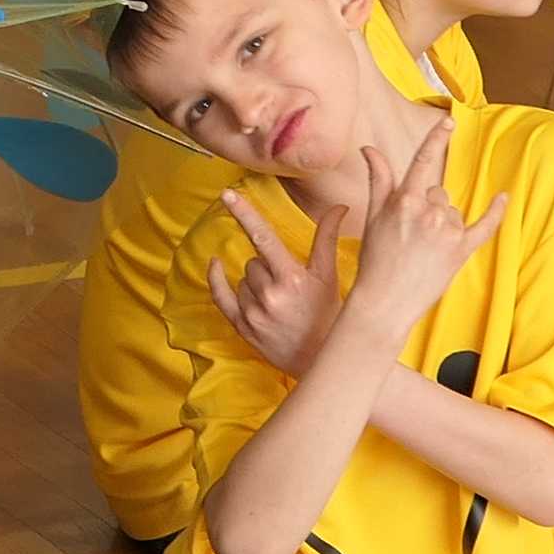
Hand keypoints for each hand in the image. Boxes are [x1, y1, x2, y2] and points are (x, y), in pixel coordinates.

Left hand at [203, 183, 348, 377]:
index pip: (263, 237)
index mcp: (292, 278)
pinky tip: (215, 264)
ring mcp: (254, 312)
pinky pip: (221, 296)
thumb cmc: (328, 315)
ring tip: (278, 300)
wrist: (321, 359)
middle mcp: (270, 294)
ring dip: (255, 281)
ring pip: (242, 278)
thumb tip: (338, 207)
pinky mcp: (243, 327)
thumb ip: (327, 239)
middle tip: (288, 285)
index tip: (228, 194)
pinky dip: (218, 279)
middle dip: (267, 265)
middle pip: (254, 260)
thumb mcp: (329, 277)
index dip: (245, 213)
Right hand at [333, 144, 498, 341]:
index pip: (424, 160)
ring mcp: (448, 232)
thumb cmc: (375, 260)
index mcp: (405, 200)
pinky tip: (503, 198)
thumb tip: (369, 149)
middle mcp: (429, 212)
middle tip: (410, 234)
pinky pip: (485, 226)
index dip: (437, 138)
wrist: (385, 302)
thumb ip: (378, 179)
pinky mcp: (462, 251)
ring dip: (444, 222)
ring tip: (424, 248)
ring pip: (455, 211)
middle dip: (429, 205)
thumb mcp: (373, 216)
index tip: (449, 120)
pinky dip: (496, 212)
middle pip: (439, 192)